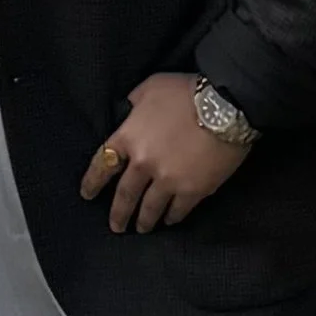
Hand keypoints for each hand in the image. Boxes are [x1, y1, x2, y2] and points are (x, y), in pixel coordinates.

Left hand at [79, 73, 249, 234]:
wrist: (227, 105)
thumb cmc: (188, 90)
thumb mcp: (152, 87)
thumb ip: (135, 102)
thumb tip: (130, 111)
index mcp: (129, 137)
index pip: (102, 165)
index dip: (92, 182)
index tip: (87, 194)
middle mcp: (143, 164)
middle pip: (125, 195)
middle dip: (118, 214)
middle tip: (116, 227)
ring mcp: (168, 180)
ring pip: (150, 208)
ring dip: (144, 221)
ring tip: (142, 229)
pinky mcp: (193, 190)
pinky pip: (178, 210)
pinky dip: (172, 217)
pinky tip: (170, 221)